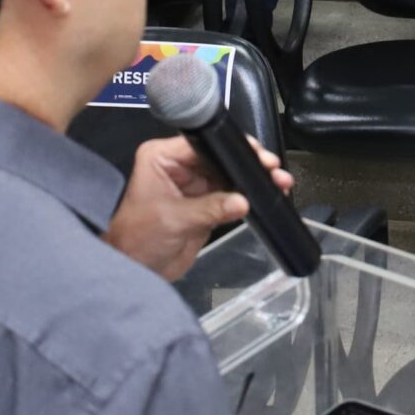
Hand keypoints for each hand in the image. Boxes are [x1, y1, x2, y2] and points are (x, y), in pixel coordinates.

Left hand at [103, 134, 294, 282]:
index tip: (255, 153)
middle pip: (221, 157)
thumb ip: (210, 208)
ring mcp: (194, 186)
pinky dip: (250, 196)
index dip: (231, 146)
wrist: (135, 271)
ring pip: (231, 175)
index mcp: (162, 158)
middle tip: (271, 168)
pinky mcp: (206, 204)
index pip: (203, 143)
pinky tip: (268, 194)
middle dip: (248, 162)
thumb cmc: (137, 239)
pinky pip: (232, 196)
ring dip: (253, 179)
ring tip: (278, 182)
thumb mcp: (173, 219)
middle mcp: (179, 167)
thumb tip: (242, 201)